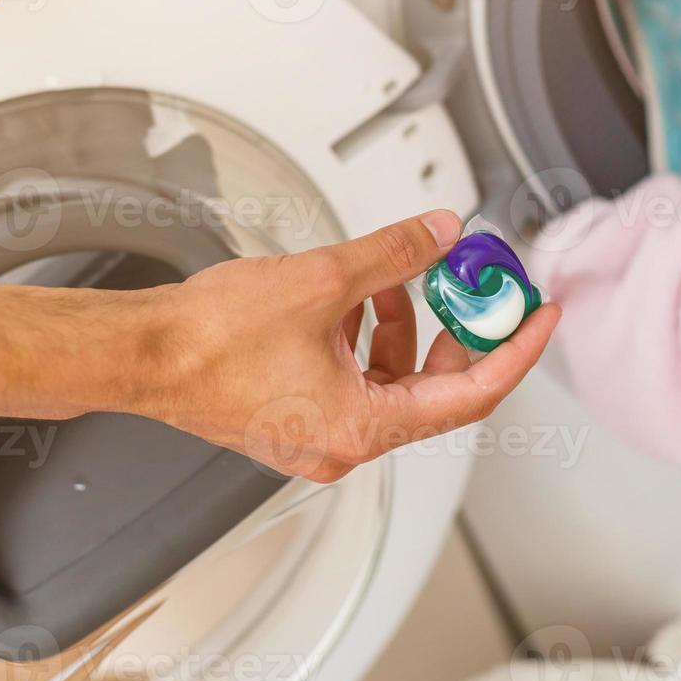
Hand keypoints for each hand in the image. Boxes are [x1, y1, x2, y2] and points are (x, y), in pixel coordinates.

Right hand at [143, 210, 561, 481]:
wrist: (140, 355)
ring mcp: (315, 437)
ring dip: (402, 328)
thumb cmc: (208, 340)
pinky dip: (363, 340)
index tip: (539, 317)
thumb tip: (441, 234)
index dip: (514, 351)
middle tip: (469, 286)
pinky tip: (352, 297)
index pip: (470, 395)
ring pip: (388, 382)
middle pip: (431, 390)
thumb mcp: (323, 281)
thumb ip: (394, 255)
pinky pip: (351, 381)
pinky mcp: (291, 419)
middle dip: (453, 331)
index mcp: (362, 428)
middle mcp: (342, 446)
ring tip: (394, 277)